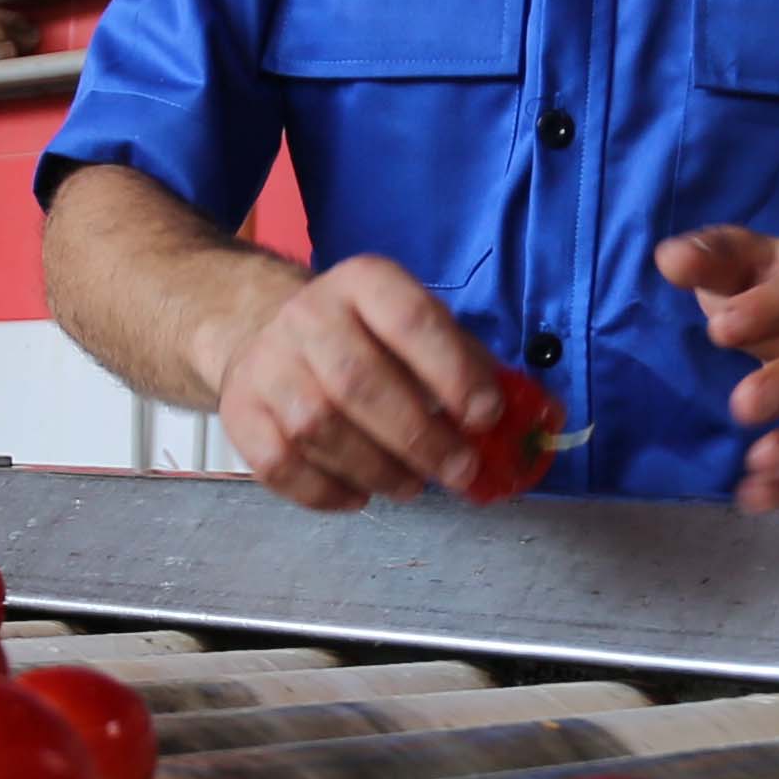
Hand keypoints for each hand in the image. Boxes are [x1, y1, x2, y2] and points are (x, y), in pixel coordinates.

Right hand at [206, 254, 512, 511]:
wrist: (263, 330)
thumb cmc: (363, 338)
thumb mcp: (413, 326)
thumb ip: (470, 366)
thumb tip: (538, 417)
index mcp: (364, 283)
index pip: (410, 319)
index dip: (453, 370)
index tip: (487, 416)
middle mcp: (308, 316)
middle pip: (359, 383)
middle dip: (419, 437)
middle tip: (459, 473)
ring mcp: (267, 365)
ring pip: (318, 428)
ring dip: (377, 469)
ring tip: (412, 485)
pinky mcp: (240, 411)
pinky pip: (279, 464)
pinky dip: (324, 492)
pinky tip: (359, 496)